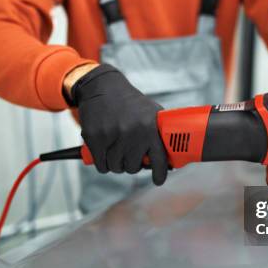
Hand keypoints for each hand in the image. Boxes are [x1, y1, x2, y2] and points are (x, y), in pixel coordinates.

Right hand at [67, 63, 167, 184]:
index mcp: (149, 127)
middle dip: (131, 164)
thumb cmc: (129, 103)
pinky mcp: (95, 138)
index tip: (158, 181)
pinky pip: (101, 165)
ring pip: (116, 167)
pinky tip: (105, 150)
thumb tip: (173, 157)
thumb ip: (159, 133)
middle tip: (129, 154)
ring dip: (116, 163)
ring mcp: (112, 136)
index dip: (159, 173)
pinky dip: (102, 161)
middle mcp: (132, 133)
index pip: (159, 159)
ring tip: (117, 149)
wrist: (102, 87)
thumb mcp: (151, 112)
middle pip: (133, 167)